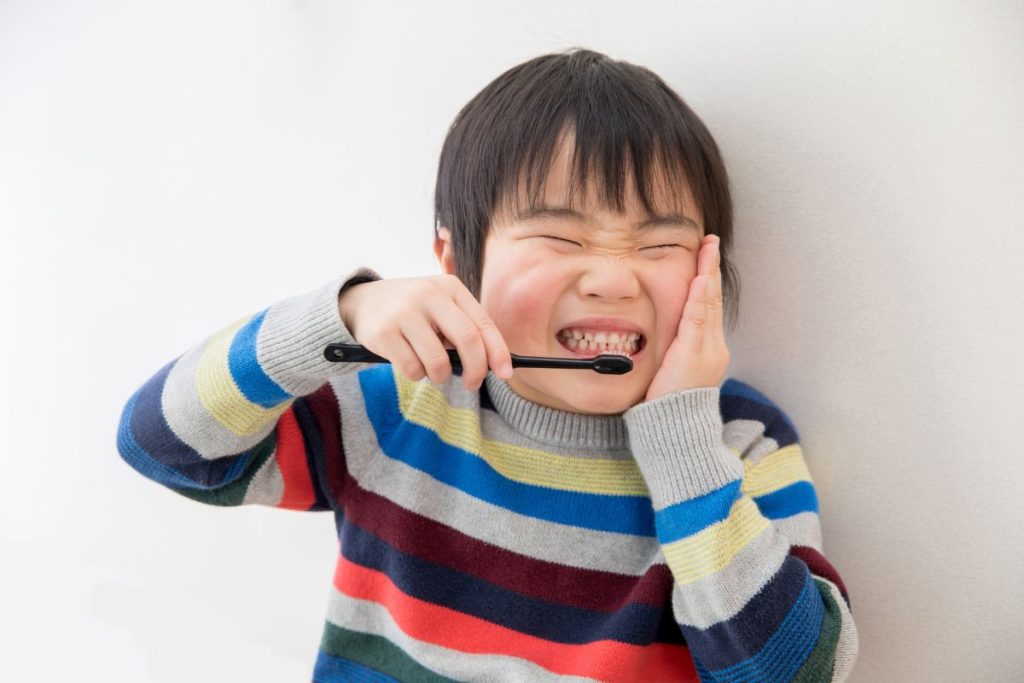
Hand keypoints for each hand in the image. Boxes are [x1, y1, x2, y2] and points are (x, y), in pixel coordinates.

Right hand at [338, 274, 513, 389]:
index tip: (506, 373)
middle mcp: (429, 295)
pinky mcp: (384, 333)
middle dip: (476, 370)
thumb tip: (495, 364)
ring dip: (441, 375)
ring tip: (432, 368)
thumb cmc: (413, 310)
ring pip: (439, 362)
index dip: (498, 352)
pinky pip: (412, 369)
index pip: (483, 323)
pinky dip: (417, 374)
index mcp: (450, 287)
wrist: (362, 301)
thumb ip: (465, 327)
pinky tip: (410, 362)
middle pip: (468, 341)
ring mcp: (405, 313)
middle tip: (473, 384)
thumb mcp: (440, 306)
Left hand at [644, 234, 729, 401]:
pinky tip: (700, 278)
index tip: (705, 258)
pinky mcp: (695, 355)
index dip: (707, 281)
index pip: (708, 307)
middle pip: (713, 299)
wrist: (677, 433)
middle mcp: (713, 348)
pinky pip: (698, 319)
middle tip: (710, 242)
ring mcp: (707, 351)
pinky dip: (700, 297)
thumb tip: (662, 337)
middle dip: (711, 268)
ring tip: (707, 249)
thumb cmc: (668, 409)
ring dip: (707, 273)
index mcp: (708, 351)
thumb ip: (673, 352)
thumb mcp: (672, 374)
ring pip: (708, 304)